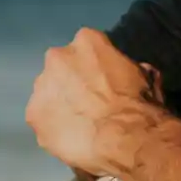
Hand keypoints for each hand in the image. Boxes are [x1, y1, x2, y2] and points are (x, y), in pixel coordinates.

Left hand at [26, 28, 156, 173]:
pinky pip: (43, 119)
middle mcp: (57, 57)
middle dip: (72, 81)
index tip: (105, 80)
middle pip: (61, 67)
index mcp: (87, 41)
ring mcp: (41, 87)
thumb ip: (129, 68)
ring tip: (79, 123)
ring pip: (48, 93)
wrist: (124, 139)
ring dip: (60, 103)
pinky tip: (71, 138)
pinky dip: (53, 127)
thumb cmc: (140, 105)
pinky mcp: (33, 115)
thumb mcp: (147, 77)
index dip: (96, 65)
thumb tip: (132, 72)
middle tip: (89, 102)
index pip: (88, 47)